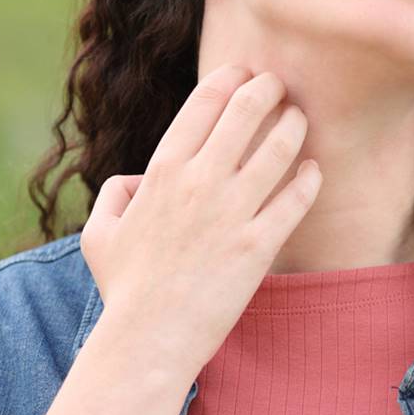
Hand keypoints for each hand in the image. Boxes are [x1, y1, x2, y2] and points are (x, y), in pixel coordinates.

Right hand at [79, 65, 321, 378]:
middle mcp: (199, 182)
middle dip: (268, 87)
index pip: (205, 101)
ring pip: (278, 147)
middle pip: (246, 110)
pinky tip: (313, 169)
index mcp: (162, 171)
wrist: (147, 342)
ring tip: (300, 118)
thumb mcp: (100, 232)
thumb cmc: (124, 287)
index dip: (230, 77)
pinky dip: (310, 177)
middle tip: (279, 85)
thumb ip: (115, 192)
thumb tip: (139, 178)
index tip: (244, 72)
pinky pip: (295, 198)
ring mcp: (231, 212)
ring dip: (294, 124)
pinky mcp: (258, 245)